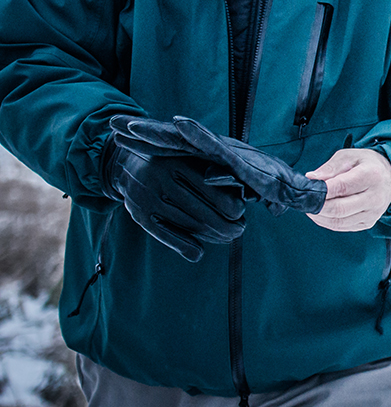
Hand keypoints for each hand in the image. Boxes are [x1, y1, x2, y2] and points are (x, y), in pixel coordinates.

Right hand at [102, 118, 246, 261]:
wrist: (126, 163)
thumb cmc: (172, 160)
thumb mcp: (189, 155)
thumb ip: (214, 169)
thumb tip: (247, 192)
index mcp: (178, 162)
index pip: (213, 191)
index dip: (232, 206)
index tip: (241, 211)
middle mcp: (161, 180)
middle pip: (203, 213)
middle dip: (227, 225)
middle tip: (240, 228)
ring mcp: (148, 199)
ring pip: (188, 226)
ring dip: (213, 236)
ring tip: (228, 236)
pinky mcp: (139, 215)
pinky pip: (166, 237)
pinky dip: (186, 247)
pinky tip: (200, 251)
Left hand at [305, 148, 390, 231]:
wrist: (390, 177)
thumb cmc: (366, 164)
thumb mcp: (349, 156)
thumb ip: (330, 168)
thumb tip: (311, 179)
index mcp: (372, 176)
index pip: (341, 187)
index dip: (321, 191)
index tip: (307, 189)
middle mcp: (375, 197)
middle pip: (339, 209)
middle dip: (317, 206)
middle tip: (304, 200)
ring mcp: (373, 213)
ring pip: (338, 221)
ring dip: (319, 216)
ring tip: (310, 206)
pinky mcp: (369, 223)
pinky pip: (342, 227)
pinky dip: (326, 222)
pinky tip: (320, 213)